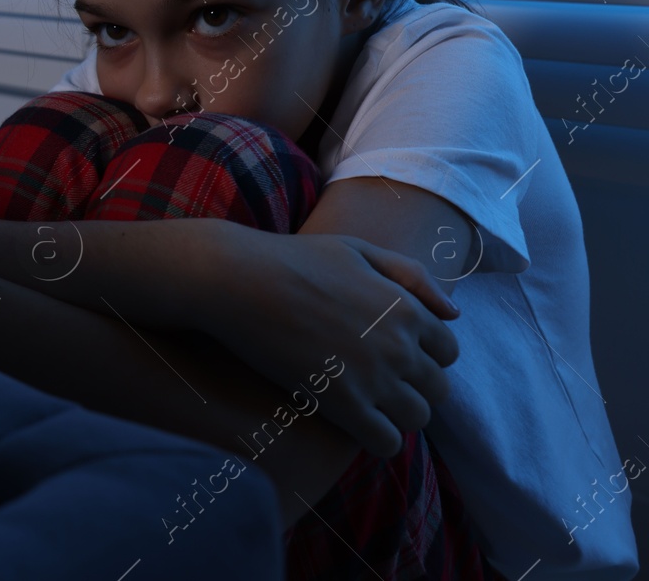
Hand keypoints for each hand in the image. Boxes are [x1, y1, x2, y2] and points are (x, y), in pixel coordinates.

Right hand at [197, 227, 459, 457]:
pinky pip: (386, 442)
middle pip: (437, 390)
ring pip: (416, 419)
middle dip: (414, 387)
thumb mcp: (358, 250)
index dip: (424, 355)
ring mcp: (373, 377)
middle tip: (378, 381)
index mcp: (406, 307)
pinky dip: (378, 439)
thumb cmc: (293, 260)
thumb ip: (412, 276)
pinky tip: (355, 423)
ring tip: (368, 404)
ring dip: (397, 415)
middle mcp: (399, 346)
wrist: (238, 280)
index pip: (448, 351)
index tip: (393, 355)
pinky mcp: (341, 403)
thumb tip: (455, 313)